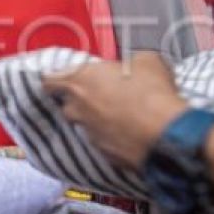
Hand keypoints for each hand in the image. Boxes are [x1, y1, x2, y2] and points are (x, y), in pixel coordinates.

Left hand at [40, 52, 187, 169]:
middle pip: (67, 105)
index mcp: (80, 80)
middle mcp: (78, 107)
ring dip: (95, 120)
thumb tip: (134, 65)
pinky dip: (110, 137)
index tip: (62, 80)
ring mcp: (88, 133)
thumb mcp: (147, 60)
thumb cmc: (151, 91)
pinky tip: (128, 132)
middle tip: (98, 96)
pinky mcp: (103, 153)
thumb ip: (130, 61)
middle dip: (78, 101)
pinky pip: (101, 142)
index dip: (55, 81)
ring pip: (84, 125)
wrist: (164, 133)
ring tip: (116, 115)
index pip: (49, 81)